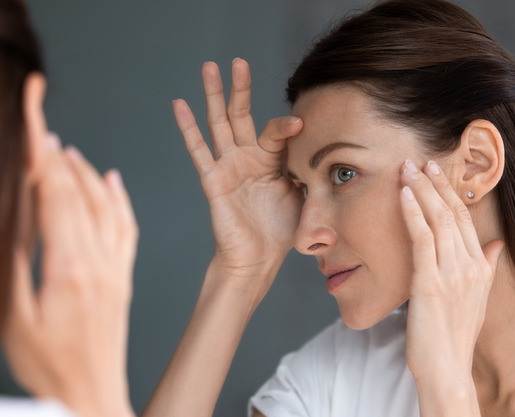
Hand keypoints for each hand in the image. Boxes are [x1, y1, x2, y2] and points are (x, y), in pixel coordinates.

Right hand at [2, 134, 137, 416]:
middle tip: (41, 124)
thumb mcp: (15, 319)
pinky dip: (119, 200)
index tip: (32, 122)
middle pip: (78, 194)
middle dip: (57, 155)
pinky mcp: (123, 279)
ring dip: (86, 173)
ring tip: (66, 151)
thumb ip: (13, 265)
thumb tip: (9, 218)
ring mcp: (116, 269)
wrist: (92, 399)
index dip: (41, 155)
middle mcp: (99, 262)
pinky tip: (113, 181)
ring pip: (106, 206)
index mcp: (69, 268)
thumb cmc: (50, 368)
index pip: (54, 196)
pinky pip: (127, 229)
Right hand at [173, 59, 302, 277]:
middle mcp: (249, 157)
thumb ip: (311, 173)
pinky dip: (188, 127)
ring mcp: (229, 166)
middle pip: (242, 114)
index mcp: (272, 160)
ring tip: (209, 66)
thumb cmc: (282, 231)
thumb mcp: (305, 196)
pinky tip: (180, 104)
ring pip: (219, 123)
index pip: (277, 131)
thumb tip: (334, 157)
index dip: (287, 126)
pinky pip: (199, 150)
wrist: (259, 259)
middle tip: (238, 61)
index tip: (301, 124)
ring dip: (213, 95)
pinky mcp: (214, 179)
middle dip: (240, 88)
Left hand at [398, 159, 503, 380]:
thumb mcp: (478, 299)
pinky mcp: (430, 283)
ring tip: (407, 168)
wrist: (447, 370)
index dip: (450, 192)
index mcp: (480, 268)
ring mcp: (451, 274)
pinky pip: (421, 239)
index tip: (436, 172)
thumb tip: (497, 244)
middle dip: (435, 184)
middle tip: (419, 160)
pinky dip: (412, 213)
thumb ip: (488, 268)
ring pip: (437, 220)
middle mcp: (469, 266)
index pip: (465, 219)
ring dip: (421, 190)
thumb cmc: (455, 337)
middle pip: (452, 213)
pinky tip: (403, 195)